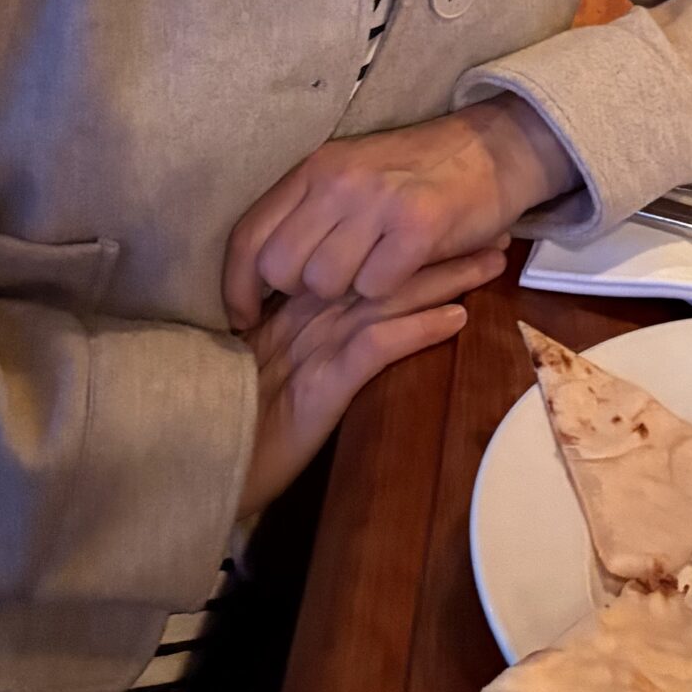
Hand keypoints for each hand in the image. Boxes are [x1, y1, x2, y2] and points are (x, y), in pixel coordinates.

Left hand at [223, 98, 573, 331]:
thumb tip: (259, 272)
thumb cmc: (416, 171)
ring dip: (348, 292)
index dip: (236, 288)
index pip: (248, 237)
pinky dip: (388, 289)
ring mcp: (378, 201)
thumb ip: (307, 212)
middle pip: (281, 268)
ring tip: (375, 271)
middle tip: (329, 292)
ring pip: (326, 283)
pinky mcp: (418, 227)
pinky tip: (406, 268)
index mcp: (314, 168)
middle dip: (298, 294)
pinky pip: (376, 287)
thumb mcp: (350, 174)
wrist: (492, 147)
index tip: (244, 317)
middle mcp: (338, 180)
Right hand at [238, 245, 506, 517]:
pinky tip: (456, 319)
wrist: (198, 470)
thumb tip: (356, 315)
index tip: (458, 221)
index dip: (407, 239)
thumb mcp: (274, 375)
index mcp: (292, 309)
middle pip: (382, 268)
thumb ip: (302, 339)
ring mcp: (311, 349)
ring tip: (492, 259)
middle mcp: (305, 318)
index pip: (359, 258)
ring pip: (387, 297)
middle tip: (493, 226)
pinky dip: (416, 330)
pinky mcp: (319, 385)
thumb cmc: (236, 429)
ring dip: (444, 278)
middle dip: (439, 246)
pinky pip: (374, 348)